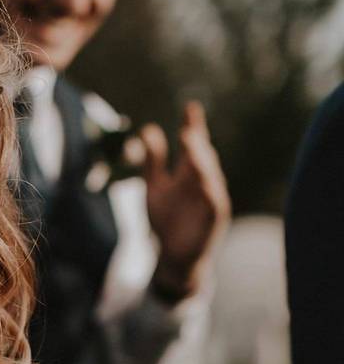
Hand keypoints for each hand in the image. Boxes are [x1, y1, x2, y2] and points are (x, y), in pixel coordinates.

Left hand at [140, 101, 230, 300]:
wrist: (171, 256)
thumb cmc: (166, 220)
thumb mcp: (154, 186)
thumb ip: (152, 160)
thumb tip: (148, 129)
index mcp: (189, 174)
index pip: (193, 145)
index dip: (193, 126)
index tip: (191, 106)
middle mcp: (203, 183)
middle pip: (203, 157)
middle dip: (197, 143)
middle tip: (187, 128)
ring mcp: (211, 200)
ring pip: (211, 177)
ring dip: (203, 161)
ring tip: (193, 145)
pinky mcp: (214, 220)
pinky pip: (214, 204)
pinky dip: (210, 192)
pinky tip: (204, 182)